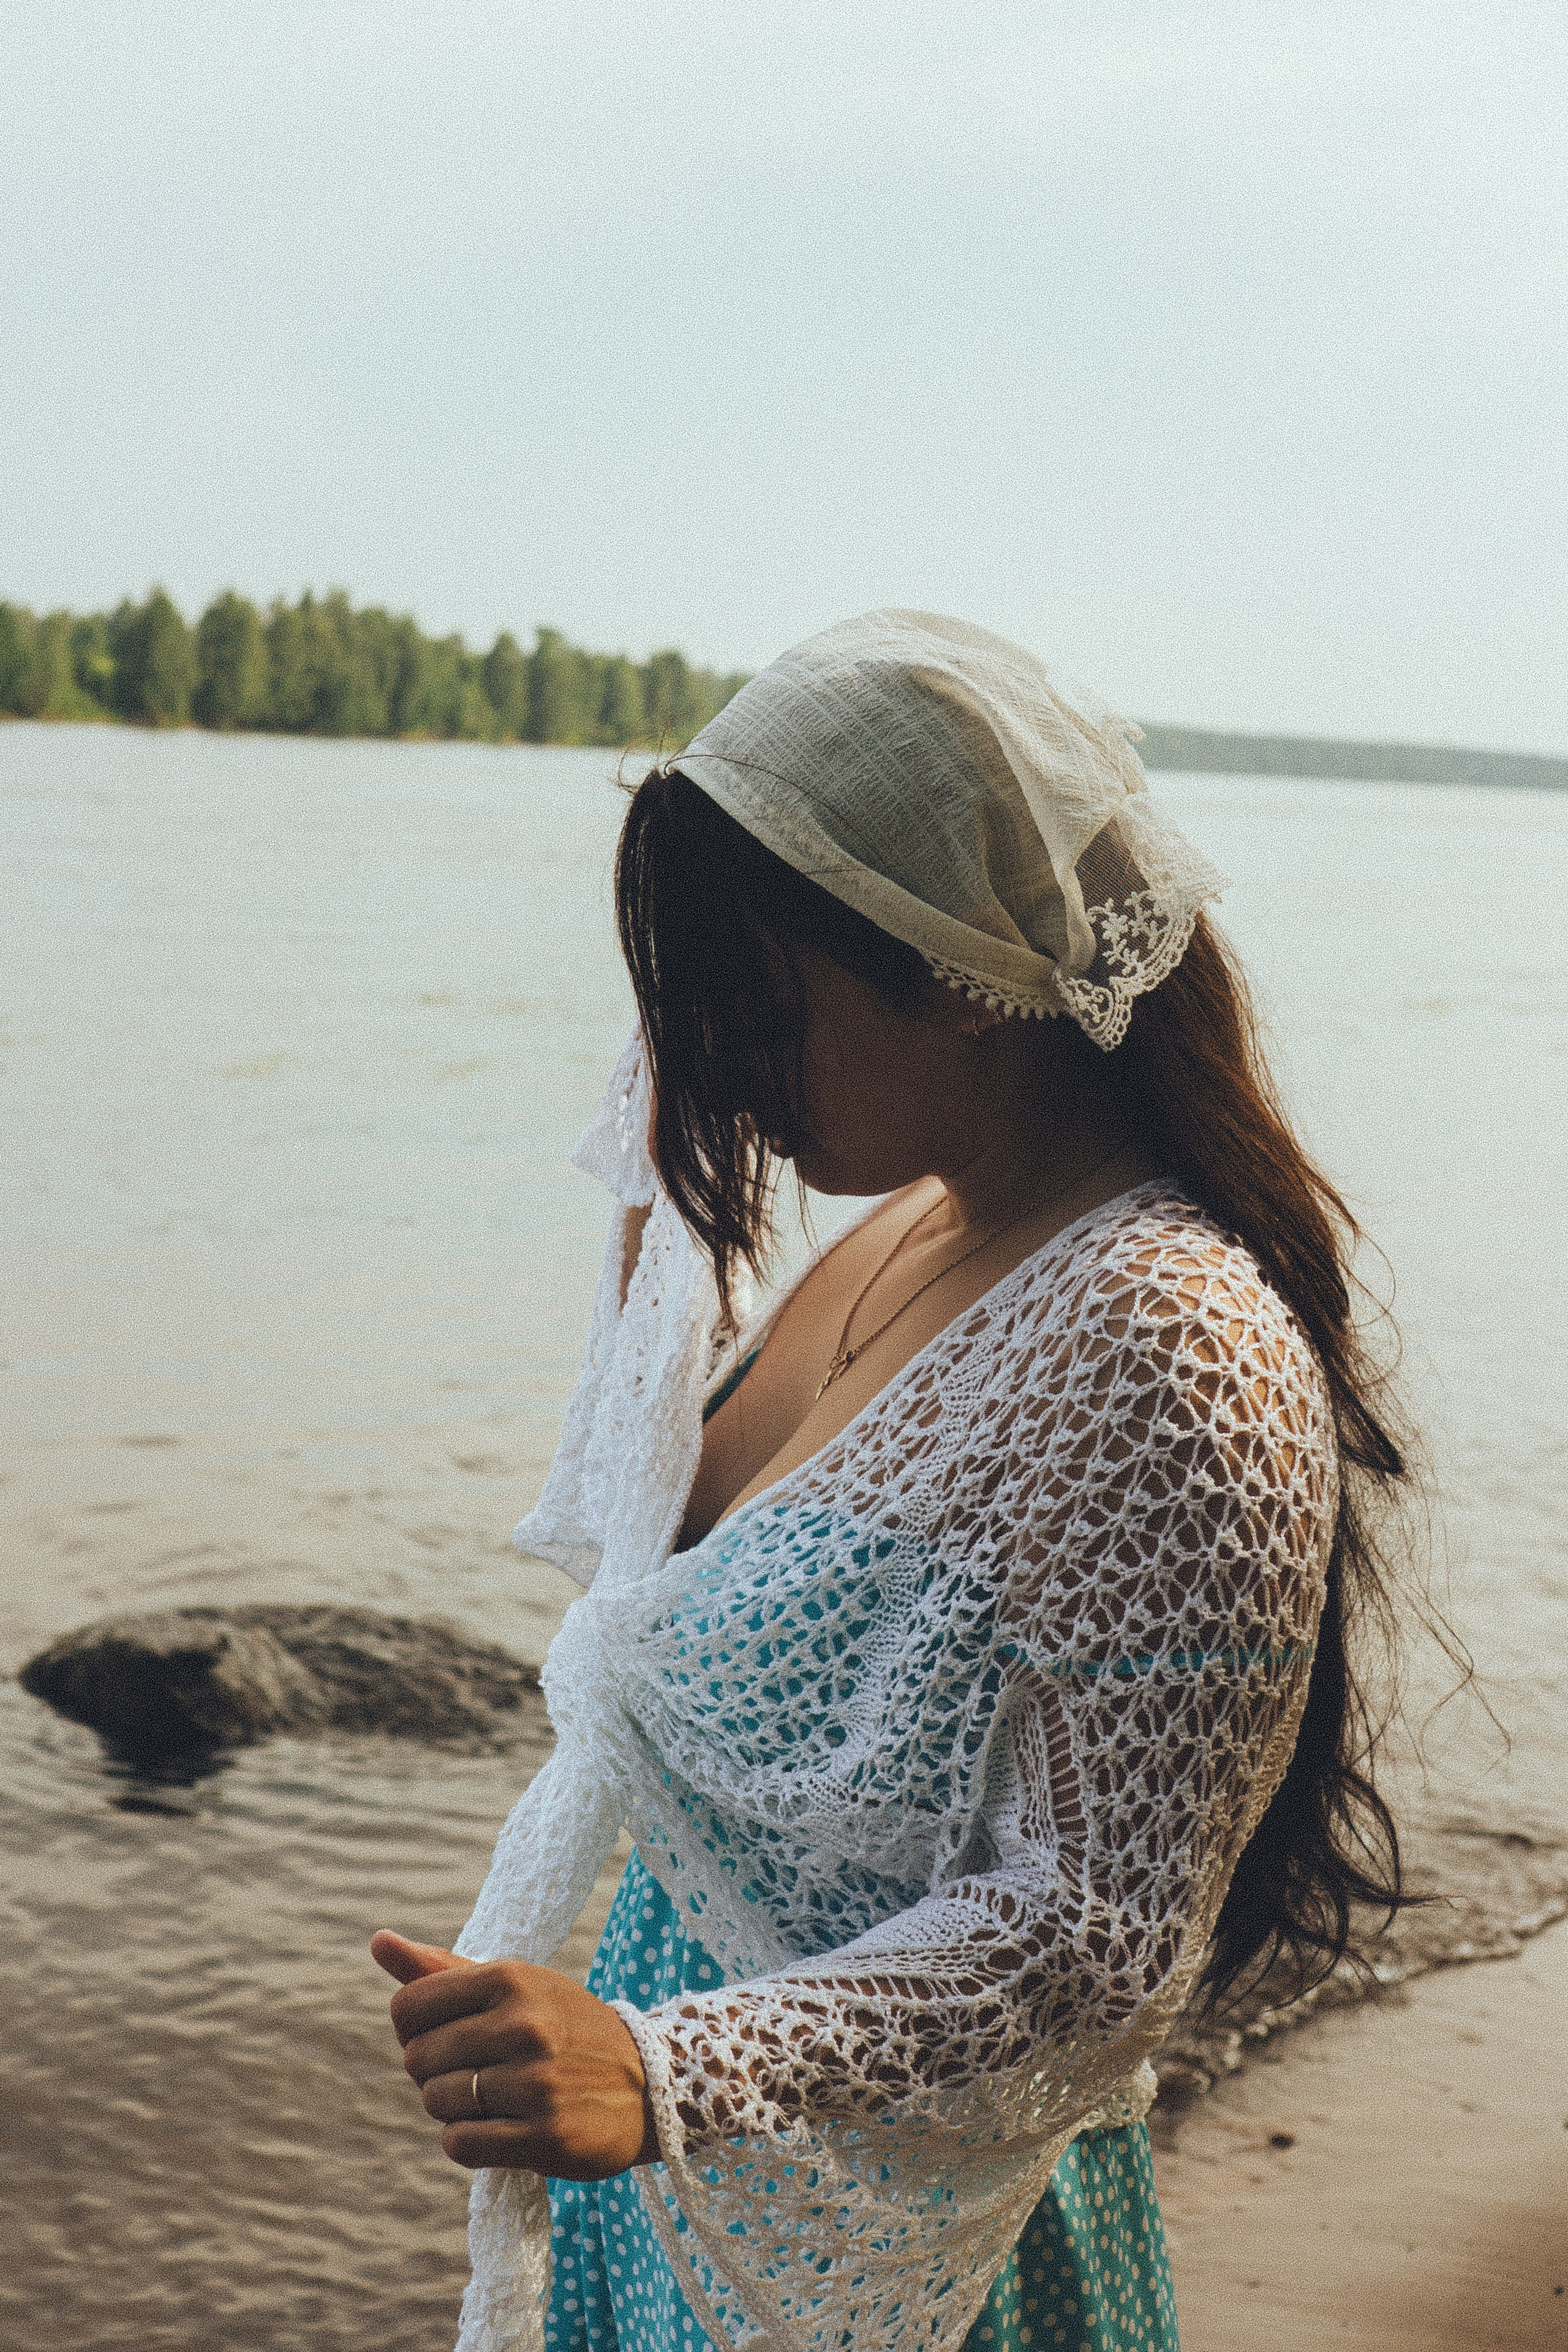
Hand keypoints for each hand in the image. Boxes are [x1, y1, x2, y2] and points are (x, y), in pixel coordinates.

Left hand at [371, 1931, 658, 2178]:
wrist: (648, 2083)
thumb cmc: (562, 2027)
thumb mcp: (514, 1985)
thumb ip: (440, 1968)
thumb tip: (377, 1941)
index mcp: (510, 1978)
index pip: (408, 2007)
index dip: (414, 2029)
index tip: (446, 2034)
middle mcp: (523, 2026)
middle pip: (418, 2059)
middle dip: (434, 2072)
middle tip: (476, 2070)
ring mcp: (536, 2083)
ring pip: (436, 2104)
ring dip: (452, 2109)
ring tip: (492, 2099)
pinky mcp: (546, 2137)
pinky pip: (460, 2145)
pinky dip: (467, 2141)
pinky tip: (498, 2128)